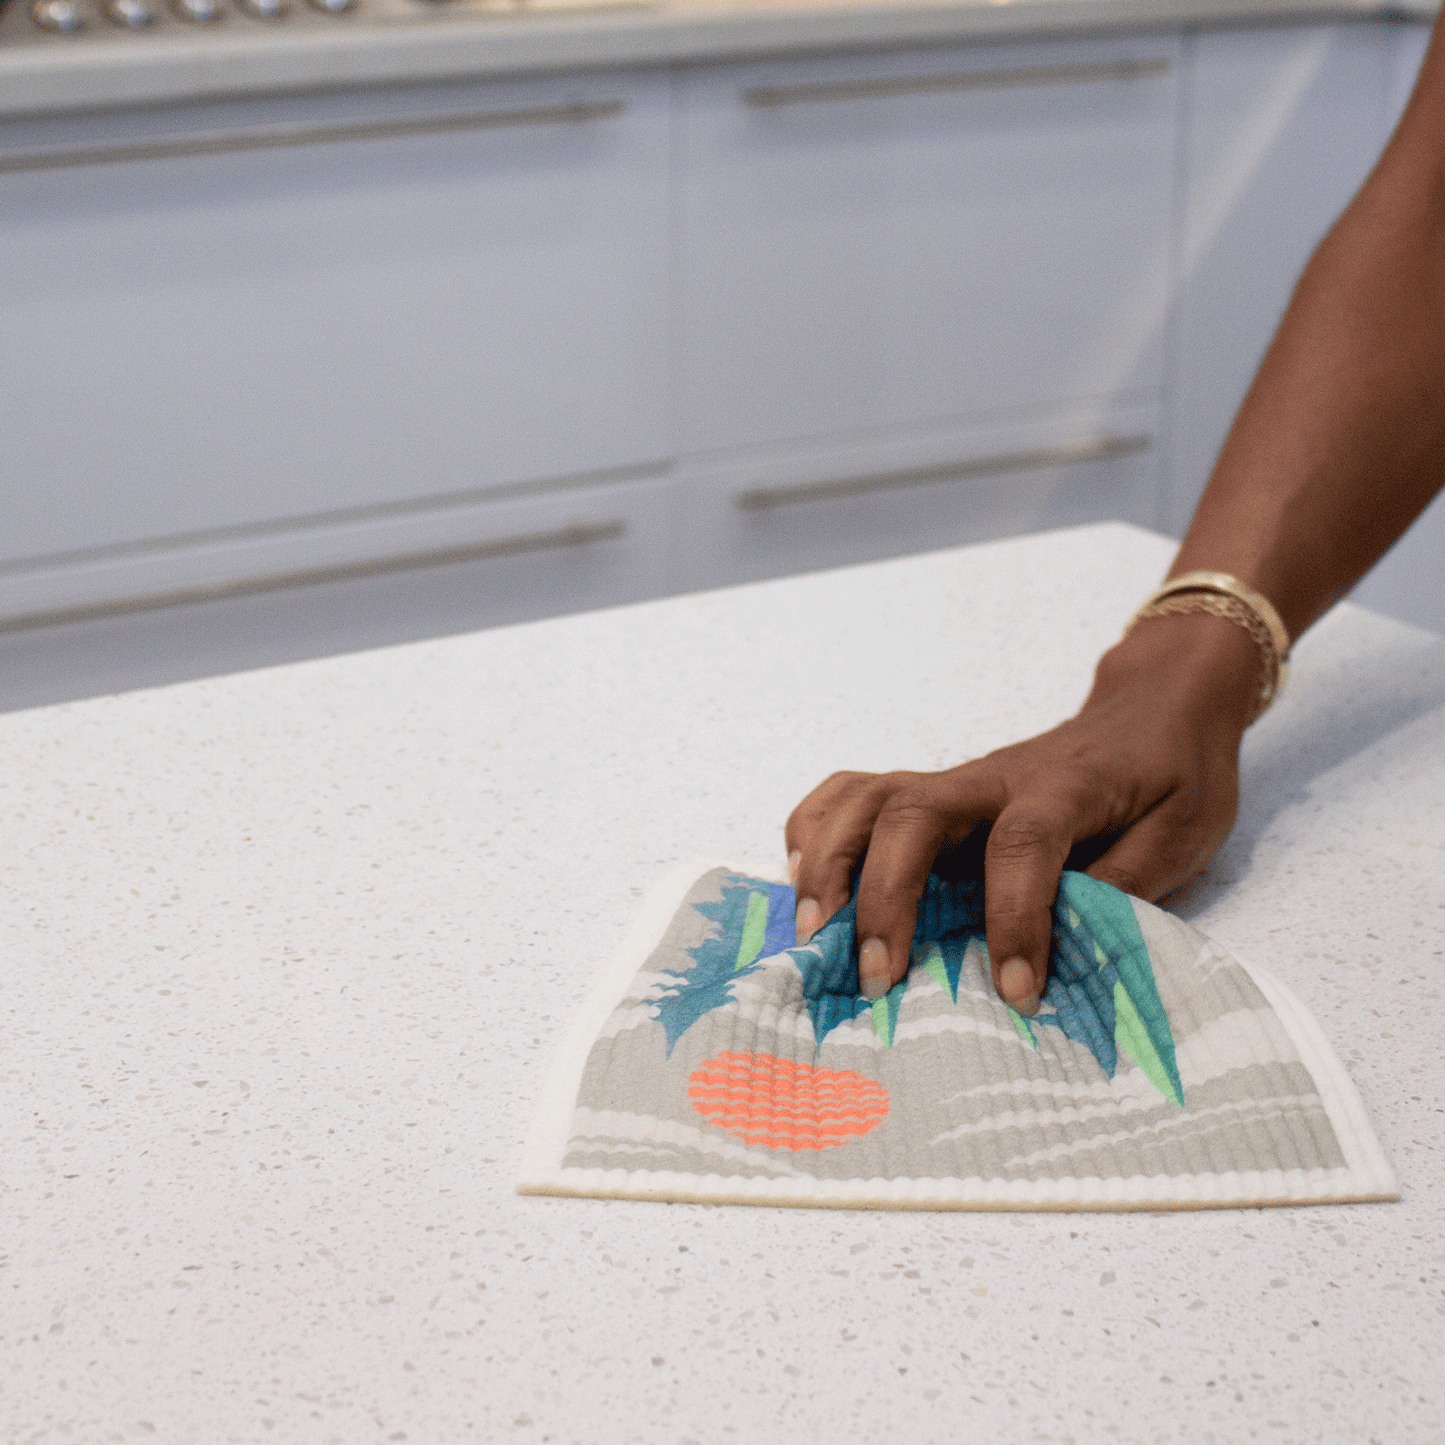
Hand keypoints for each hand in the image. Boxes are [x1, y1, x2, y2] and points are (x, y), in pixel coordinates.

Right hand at [784, 611, 1260, 1013]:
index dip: (1014, 918)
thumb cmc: (1170, 774)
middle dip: (883, 896)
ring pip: (865, 797)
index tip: (1015, 993)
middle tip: (873, 977)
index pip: (1024, 844)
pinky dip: (815, 830)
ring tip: (813, 932)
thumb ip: (1124, 886)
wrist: (1152, 705)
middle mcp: (993, 778)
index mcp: (1065, 788)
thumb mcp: (1182, 834)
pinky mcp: (931, 790)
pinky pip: (853, 793)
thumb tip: (1064, 954)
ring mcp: (953, 779)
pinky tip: (804, 881)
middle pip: (912, 813)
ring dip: (829, 862)